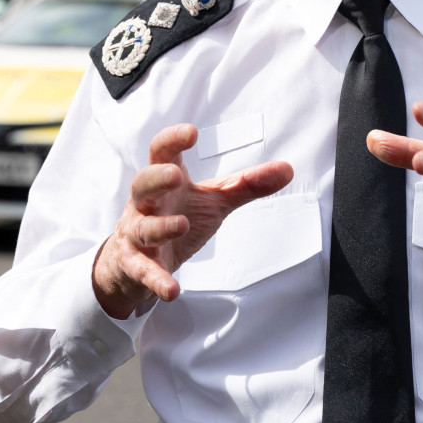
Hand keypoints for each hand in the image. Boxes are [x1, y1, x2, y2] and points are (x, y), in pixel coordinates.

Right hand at [92, 123, 293, 318]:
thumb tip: (287, 169)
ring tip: (182, 224)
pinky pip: (144, 271)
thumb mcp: (213, 201)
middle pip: (142, 184)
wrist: (135, 260)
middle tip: (175, 175)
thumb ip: (245, 185)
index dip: (173, 140)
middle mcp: (146, 203)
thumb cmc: (176, 216)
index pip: (162, 153)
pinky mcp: (137, 265)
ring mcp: (137, 234)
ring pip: (143, 227)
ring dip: (160, 226)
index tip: (191, 132)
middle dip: (156, 178)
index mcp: (165, 181)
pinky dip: (158, 280)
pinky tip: (173, 290)